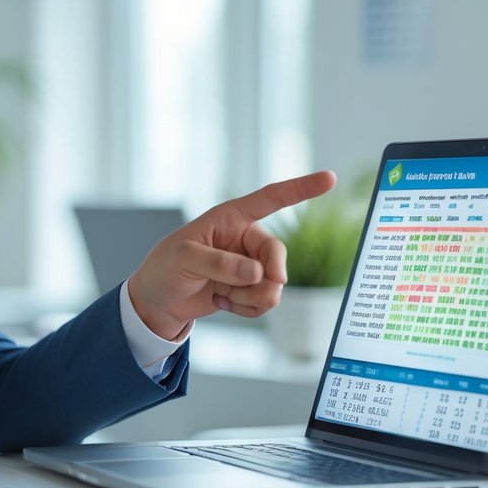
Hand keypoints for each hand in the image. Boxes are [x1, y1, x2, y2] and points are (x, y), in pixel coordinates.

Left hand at [127, 171, 337, 338]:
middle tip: (259, 287)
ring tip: (221, 294)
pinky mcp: (248, 289)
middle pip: (277, 254)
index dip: (301, 188)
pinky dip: (246, 308)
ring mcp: (249, 265)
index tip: (328, 178)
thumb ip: (220, 263)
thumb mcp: (185, 259)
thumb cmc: (165, 268)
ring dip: (251, 297)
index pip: (271, 199)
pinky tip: (222, 301)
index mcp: (230, 217)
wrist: (158, 300)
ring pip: (274, 284)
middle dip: (271, 275)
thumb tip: (257, 272)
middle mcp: (244, 238)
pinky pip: (265, 302)